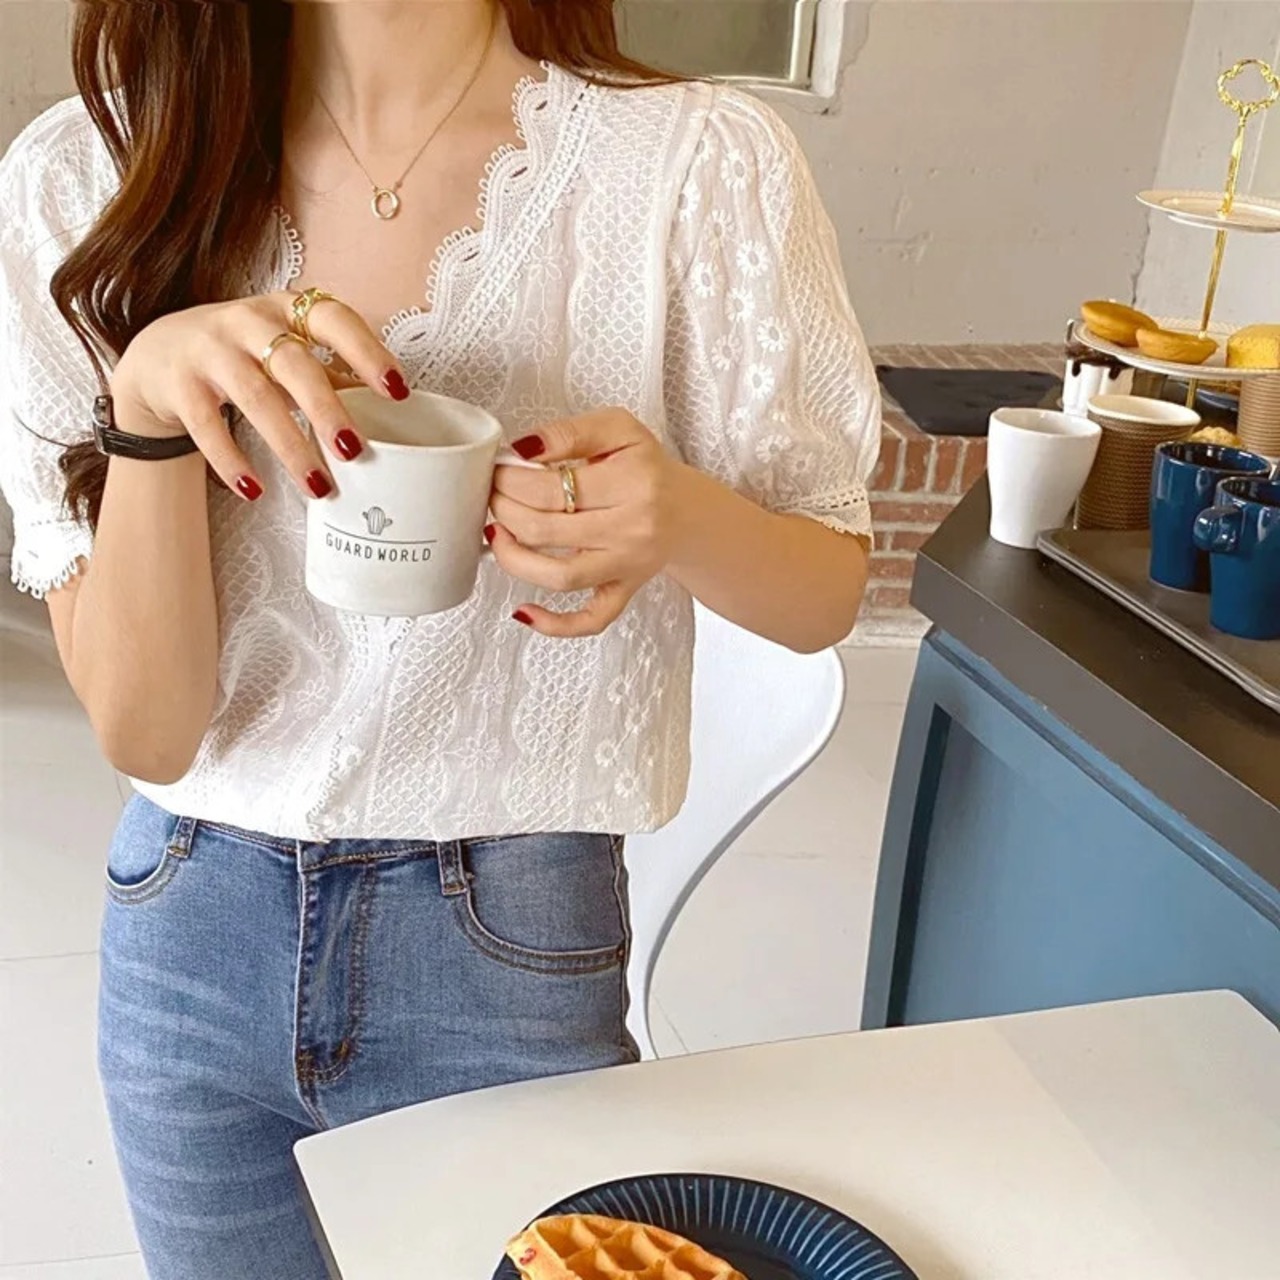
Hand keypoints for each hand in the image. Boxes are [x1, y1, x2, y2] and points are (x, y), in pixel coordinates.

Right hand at [108, 292, 411, 500]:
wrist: (159, 353)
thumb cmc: (244, 353)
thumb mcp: (288, 352)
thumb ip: (332, 376)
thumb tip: (388, 412)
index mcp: (288, 308)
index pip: (334, 319)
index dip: (368, 353)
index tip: (398, 390)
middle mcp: (249, 321)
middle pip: (295, 364)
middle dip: (327, 409)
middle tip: (354, 451)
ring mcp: (210, 349)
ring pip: (255, 397)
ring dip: (291, 445)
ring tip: (319, 486)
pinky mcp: (179, 383)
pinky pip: (207, 426)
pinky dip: (233, 461)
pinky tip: (255, 490)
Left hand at [488, 408, 691, 637]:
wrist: (685, 509)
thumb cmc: (646, 468)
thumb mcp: (619, 429)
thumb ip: (571, 432)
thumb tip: (524, 449)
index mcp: (631, 482)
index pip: (551, 486)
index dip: (511, 479)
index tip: (499, 470)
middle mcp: (631, 528)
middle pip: (546, 529)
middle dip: (504, 510)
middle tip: (494, 495)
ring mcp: (627, 565)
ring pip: (559, 576)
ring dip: (514, 558)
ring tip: (496, 535)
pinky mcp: (624, 591)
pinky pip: (590, 620)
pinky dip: (554, 624)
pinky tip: (524, 611)